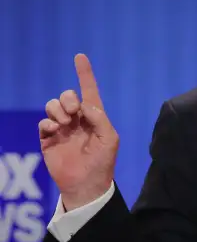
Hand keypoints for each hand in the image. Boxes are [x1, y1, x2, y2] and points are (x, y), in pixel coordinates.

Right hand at [39, 54, 118, 210]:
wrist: (86, 184)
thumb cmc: (102, 162)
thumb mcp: (109, 139)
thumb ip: (100, 119)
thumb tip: (85, 105)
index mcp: (94, 117)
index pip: (89, 90)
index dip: (84, 74)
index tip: (80, 56)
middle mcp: (77, 119)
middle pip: (67, 95)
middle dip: (68, 98)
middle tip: (73, 113)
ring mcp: (62, 129)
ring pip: (53, 106)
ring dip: (58, 110)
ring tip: (64, 124)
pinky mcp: (48, 139)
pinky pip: (43, 122)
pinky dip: (47, 123)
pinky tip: (55, 131)